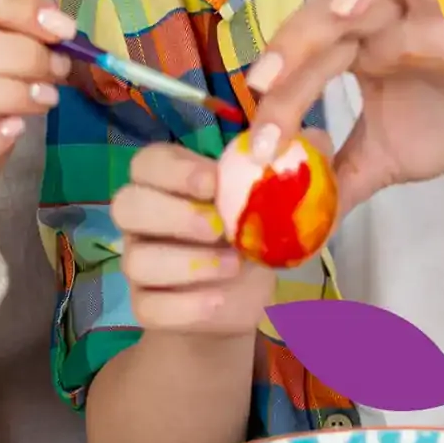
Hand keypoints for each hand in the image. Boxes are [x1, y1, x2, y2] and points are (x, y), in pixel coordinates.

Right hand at [113, 143, 277, 333]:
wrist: (237, 298)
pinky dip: (186, 306)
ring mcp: (139, 263)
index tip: (214, 181)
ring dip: (187, 263)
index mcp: (167, 182)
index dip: (175, 170)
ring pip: (135, 260)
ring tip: (234, 266)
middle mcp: (144, 219)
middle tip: (220, 227)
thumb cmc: (249, 235)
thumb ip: (293, 169)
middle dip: (174, 214)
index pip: (148, 162)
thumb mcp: (276, 202)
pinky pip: (149, 307)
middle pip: (126, 204)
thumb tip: (317, 136)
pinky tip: (220, 300)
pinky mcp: (146, 307)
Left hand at [243, 0, 443, 210]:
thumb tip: (294, 227)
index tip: (260, 148)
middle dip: (292, 48)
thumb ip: (343, 180)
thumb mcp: (393, 156)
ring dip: (343, 0)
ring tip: (320, 29)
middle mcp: (385, 11)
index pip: (306, 64)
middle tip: (262, 87)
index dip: (280, 101)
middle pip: (326, 16)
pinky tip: (370, 4)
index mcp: (359, 44)